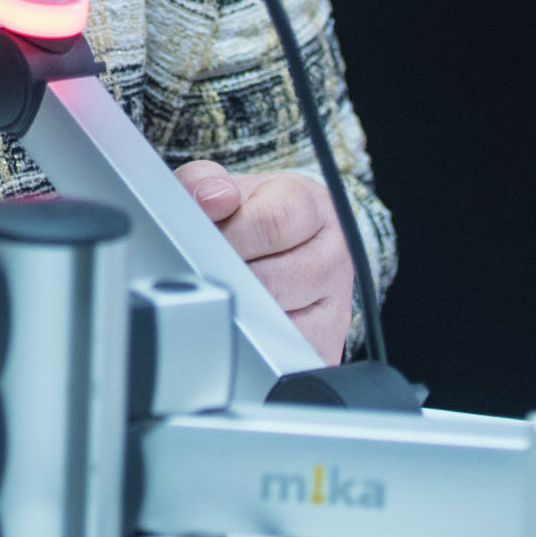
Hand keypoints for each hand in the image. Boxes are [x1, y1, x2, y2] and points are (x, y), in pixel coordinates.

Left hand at [175, 161, 354, 362]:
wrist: (288, 246)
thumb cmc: (254, 216)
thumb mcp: (229, 188)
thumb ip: (206, 181)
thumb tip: (209, 199)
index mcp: (315, 209)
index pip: (274, 222)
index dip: (229, 233)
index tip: (200, 237)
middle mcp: (334, 258)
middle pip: (271, 278)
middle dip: (225, 275)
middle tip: (200, 271)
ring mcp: (336, 307)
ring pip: (275, 321)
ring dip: (236, 310)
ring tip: (218, 293)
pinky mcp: (325, 347)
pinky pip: (282, 355)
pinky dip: (251, 341)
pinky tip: (237, 322)